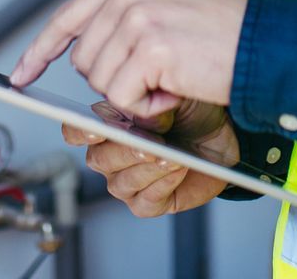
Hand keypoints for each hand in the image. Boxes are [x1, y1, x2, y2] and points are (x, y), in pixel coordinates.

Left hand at [10, 0, 247, 118]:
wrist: (265, 44)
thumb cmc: (223, 36)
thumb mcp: (164, 12)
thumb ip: (122, 26)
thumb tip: (84, 63)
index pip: (68, 17)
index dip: (40, 51)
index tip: (20, 74)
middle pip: (84, 61)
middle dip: (115, 82)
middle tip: (158, 77)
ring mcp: (137, 16)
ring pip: (103, 84)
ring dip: (137, 96)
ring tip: (174, 77)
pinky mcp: (150, 47)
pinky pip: (125, 99)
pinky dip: (150, 107)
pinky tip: (177, 89)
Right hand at [61, 99, 238, 217]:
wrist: (221, 133)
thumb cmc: (191, 110)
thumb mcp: (170, 93)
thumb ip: (146, 102)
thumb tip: (135, 118)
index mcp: (107, 124)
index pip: (74, 130)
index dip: (79, 132)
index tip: (97, 130)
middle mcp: (110, 155)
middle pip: (99, 159)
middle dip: (126, 150)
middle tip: (150, 142)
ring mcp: (126, 182)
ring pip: (120, 183)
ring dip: (147, 169)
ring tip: (171, 156)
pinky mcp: (147, 203)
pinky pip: (144, 201)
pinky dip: (161, 186)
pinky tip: (177, 170)